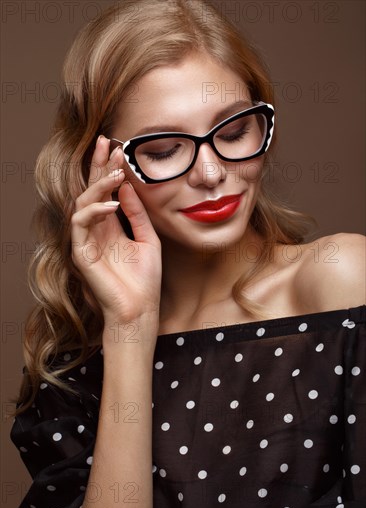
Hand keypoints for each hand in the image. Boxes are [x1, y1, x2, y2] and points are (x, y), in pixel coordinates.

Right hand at [71, 136, 161, 325]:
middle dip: (97, 166)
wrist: (141, 309)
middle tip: (105, 142)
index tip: (118, 147)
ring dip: (97, 186)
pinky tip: (111, 204)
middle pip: (90, 191)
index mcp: (110, 227)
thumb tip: (127, 186)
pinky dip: (94, 210)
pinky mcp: (80, 253)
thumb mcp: (147, 238)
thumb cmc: (145, 279)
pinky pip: (80, 224)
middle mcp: (96, 230)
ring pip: (82, 203)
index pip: (105, 192)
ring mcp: (86, 241)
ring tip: (116, 173)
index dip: (108, 169)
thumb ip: (137, 213)